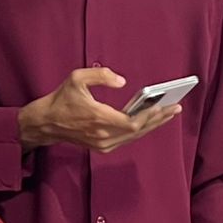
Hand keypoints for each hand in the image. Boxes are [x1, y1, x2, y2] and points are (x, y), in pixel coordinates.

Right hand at [18, 67, 180, 152]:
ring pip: (135, 137)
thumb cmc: (61, 99)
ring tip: (169, 113)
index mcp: (98, 118)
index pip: (132, 122)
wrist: (46, 123)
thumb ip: (101, 75)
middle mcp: (103, 135)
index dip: (150, 116)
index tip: (165, 106)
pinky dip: (142, 130)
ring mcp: (103, 143)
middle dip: (159, 119)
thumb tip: (122, 81)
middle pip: (139, 131)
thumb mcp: (76, 78)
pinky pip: (128, 139)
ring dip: (153, 125)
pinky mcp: (103, 147)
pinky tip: (152, 120)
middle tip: (176, 108)